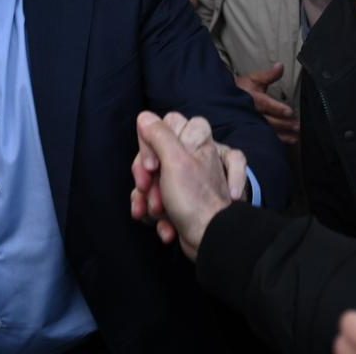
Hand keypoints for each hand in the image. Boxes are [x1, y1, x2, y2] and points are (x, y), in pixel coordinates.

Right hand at [131, 111, 231, 260]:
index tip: (152, 166)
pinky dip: (157, 216)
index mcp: (195, 141)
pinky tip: (164, 227)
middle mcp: (191, 157)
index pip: (161, 127)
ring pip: (151, 181)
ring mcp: (185, 180)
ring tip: (159, 214)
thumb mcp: (175, 161)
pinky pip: (157, 201)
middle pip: (152, 156)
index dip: (150, 146)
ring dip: (150, 200)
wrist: (210, 239)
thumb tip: (145, 116)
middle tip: (149, 191)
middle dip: (148, 179)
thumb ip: (159, 135)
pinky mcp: (179, 201)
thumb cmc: (196, 199)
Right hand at [235, 64, 297, 144]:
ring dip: (283, 135)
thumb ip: (268, 75)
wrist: (222, 101)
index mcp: (253, 99)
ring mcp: (252, 124)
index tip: (289, 112)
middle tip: (297, 126)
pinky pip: (265, 138)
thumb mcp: (253, 79)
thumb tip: (280, 66)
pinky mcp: (253, 131)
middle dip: (284, 124)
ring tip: (295, 137)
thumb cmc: (240, 90)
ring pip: (269, 131)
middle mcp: (252, 114)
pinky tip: (286, 142)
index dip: (277, 108)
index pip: (266, 104)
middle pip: (269, 120)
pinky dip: (277, 141)